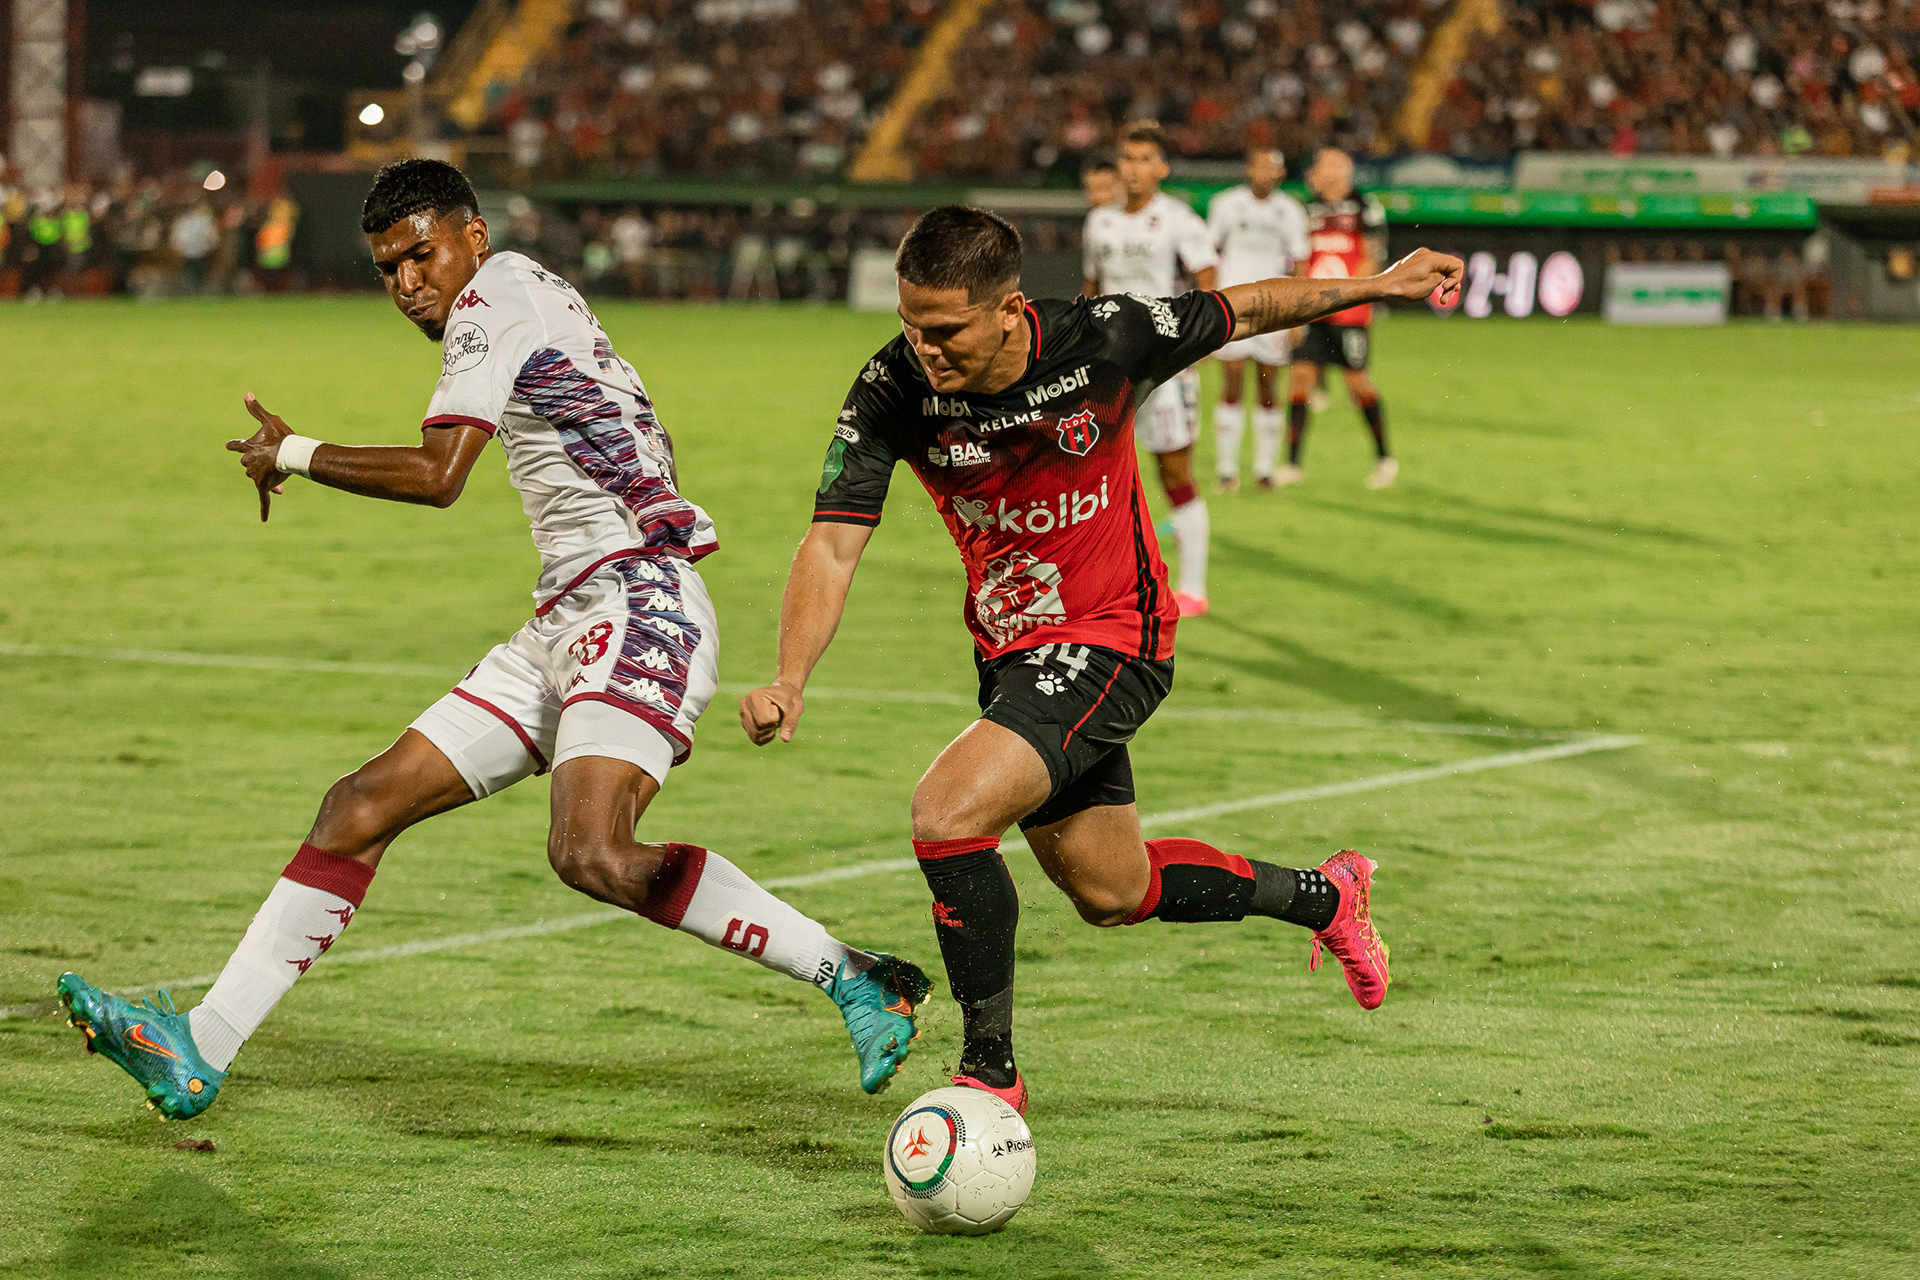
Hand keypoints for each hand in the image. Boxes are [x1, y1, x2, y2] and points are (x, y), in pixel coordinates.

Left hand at [225, 393, 291, 522]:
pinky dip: (263, 509)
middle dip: (259, 463)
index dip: (234, 446)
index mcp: (248, 447)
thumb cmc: (281, 437)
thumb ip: (256, 409)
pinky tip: (263, 520)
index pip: (236, 446)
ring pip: (258, 479)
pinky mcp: (263, 487)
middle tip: (273, 460)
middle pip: (249, 464)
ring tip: (281, 475)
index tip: (228, 446)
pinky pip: (263, 500)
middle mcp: (248, 463)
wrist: (290, 454)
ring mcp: (255, 476)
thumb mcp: (270, 420)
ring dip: (268, 478)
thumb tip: (246, 393)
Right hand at [739, 681, 804, 744]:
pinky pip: (754, 738)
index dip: (775, 720)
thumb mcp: (795, 709)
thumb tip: (785, 739)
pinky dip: (765, 737)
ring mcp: (743, 713)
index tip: (778, 709)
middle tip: (777, 715)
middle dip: (771, 727)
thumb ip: (790, 724)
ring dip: (768, 733)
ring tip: (773, 720)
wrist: (785, 694)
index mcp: (756, 696)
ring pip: (755, 735)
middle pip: (758, 729)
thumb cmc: (791, 699)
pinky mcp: (744, 721)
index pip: (764, 721)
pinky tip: (770, 727)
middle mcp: (745, 703)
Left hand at [1378, 248, 1464, 307]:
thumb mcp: (1430, 284)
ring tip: (1440, 299)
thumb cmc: (1405, 287)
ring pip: (1440, 269)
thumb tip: (1448, 276)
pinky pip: (1431, 270)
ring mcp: (1420, 257)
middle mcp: (1427, 254)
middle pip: (1449, 267)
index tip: (1446, 288)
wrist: (1384, 287)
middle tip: (1444, 299)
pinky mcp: (1414, 263)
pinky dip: (1433, 280)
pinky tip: (1429, 290)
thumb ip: (1444, 278)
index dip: (1456, 278)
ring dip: (1442, 284)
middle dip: (1450, 283)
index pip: (1456, 264)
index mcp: (1432, 257)